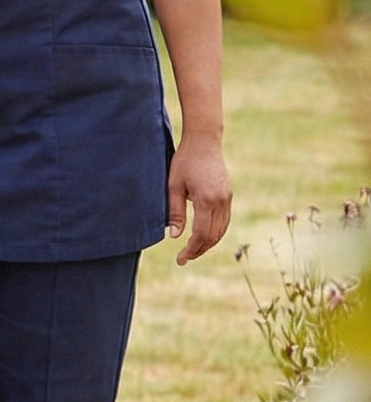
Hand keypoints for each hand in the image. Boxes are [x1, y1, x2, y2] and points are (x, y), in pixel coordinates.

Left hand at [166, 135, 230, 264]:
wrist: (204, 142)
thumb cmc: (184, 161)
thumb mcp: (173, 186)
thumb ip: (175, 212)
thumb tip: (174, 237)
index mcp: (206, 200)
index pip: (201, 234)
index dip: (191, 249)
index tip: (180, 259)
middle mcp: (221, 201)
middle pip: (213, 236)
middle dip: (199, 250)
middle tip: (184, 259)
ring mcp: (228, 198)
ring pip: (222, 230)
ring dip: (208, 243)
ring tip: (192, 251)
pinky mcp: (228, 195)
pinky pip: (224, 221)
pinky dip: (215, 232)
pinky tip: (203, 237)